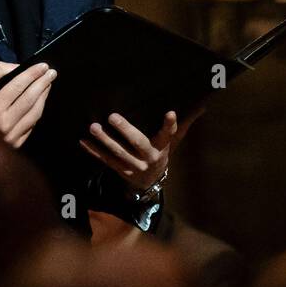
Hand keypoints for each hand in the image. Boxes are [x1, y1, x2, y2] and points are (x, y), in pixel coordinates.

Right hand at [0, 60, 56, 149]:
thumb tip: (18, 68)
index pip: (18, 86)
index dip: (32, 74)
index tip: (43, 66)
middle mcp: (4, 122)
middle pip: (30, 99)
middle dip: (43, 83)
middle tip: (52, 73)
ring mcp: (11, 135)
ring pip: (35, 113)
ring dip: (44, 97)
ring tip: (48, 85)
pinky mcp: (16, 143)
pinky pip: (32, 125)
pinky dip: (38, 111)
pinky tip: (40, 101)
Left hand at [79, 106, 204, 190]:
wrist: (150, 182)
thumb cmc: (161, 152)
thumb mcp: (174, 141)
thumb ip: (184, 123)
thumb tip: (202, 104)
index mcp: (163, 147)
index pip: (169, 134)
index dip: (170, 124)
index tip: (170, 112)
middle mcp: (148, 158)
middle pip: (137, 143)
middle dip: (125, 130)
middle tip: (112, 116)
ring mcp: (133, 166)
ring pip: (117, 153)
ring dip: (104, 140)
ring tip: (93, 127)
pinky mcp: (119, 171)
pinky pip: (105, 160)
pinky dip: (93, 151)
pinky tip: (82, 141)